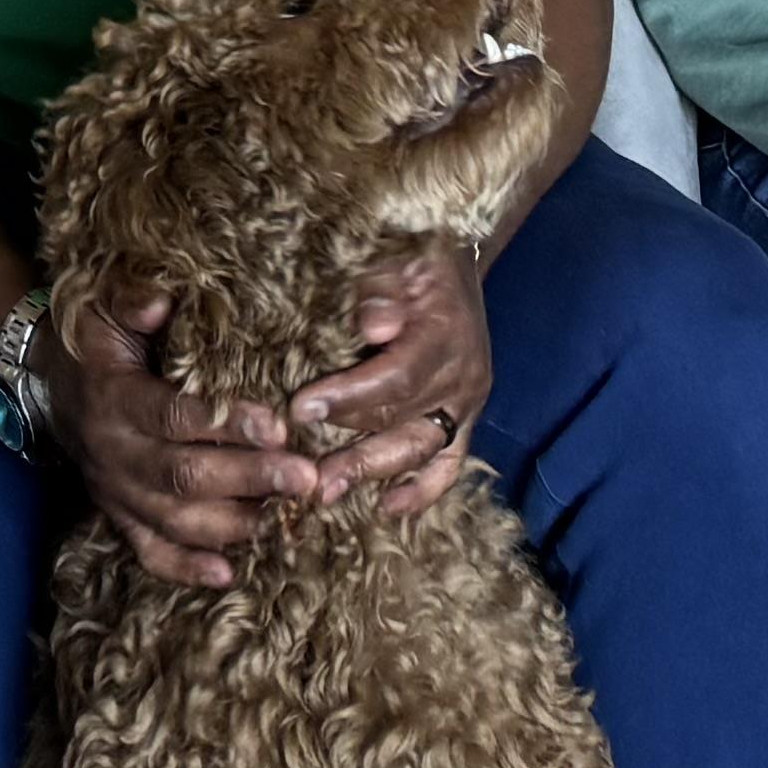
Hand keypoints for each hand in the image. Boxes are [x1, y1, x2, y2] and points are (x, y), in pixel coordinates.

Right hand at [55, 290, 325, 589]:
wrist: (45, 382)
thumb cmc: (94, 341)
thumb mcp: (104, 308)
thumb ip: (131, 301)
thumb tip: (162, 302)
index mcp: (114, 398)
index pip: (172, 416)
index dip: (225, 423)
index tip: (277, 424)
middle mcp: (113, 452)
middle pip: (183, 476)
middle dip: (250, 479)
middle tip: (306, 477)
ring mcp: (114, 491)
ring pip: (174, 521)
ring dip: (233, 524)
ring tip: (288, 515)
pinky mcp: (118, 516)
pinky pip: (149, 553)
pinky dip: (186, 569)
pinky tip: (228, 575)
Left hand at [282, 238, 492, 512]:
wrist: (453, 264)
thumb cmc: (411, 258)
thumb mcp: (393, 257)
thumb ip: (379, 290)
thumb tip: (371, 327)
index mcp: (445, 332)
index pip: (397, 376)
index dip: (350, 396)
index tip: (302, 410)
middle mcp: (462, 376)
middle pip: (406, 423)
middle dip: (355, 451)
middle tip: (310, 475)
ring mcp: (466, 403)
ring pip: (422, 448)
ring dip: (375, 473)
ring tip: (330, 492)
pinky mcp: (465, 419)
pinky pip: (450, 464)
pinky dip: (423, 490)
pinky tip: (388, 509)